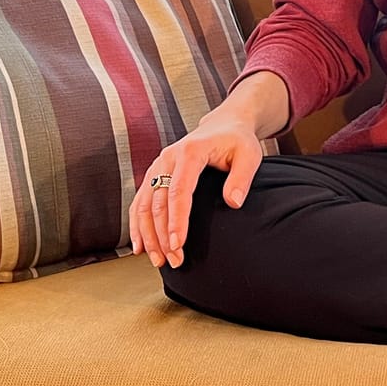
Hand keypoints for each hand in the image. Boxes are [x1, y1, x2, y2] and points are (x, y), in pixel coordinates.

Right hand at [128, 111, 264, 268]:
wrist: (224, 124)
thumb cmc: (237, 141)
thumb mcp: (249, 155)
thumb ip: (242, 178)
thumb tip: (233, 203)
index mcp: (190, 151)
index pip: (179, 190)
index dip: (177, 220)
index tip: (178, 244)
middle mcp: (168, 157)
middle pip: (159, 201)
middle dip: (162, 234)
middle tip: (173, 260)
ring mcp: (159, 165)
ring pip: (145, 204)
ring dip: (148, 234)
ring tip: (157, 260)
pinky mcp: (155, 173)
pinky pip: (141, 200)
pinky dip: (137, 224)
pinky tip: (140, 245)